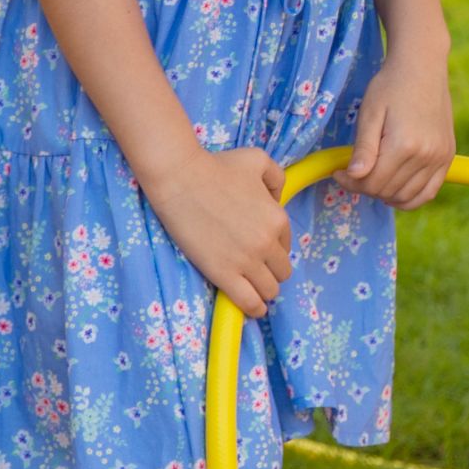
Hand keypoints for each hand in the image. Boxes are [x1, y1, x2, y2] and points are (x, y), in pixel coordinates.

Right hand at [147, 145, 290, 318]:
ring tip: (254, 287)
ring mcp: (247, 261)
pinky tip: (254, 308)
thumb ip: (276, 178)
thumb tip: (277, 199)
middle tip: (257, 268)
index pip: (286, 246)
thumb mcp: (258, 160)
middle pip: (282, 272)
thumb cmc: (217, 166)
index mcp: (278, 217)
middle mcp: (267, 242)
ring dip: (264, 290)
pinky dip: (255, 308)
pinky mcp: (224, 274)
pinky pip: (250, 303)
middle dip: (272, 271)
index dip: (275, 248)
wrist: (181, 179)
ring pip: (269, 290)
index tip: (261, 249)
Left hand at [348, 45, 454, 210]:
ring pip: (407, 197)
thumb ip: (363, 148)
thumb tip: (353, 177)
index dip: (350, 183)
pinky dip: (410, 198)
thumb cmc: (391, 85)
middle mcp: (426, 155)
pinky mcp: (447, 156)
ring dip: (385, 194)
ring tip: (373, 178)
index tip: (338, 172)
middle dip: (365, 187)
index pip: (372, 183)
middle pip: (387, 191)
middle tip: (354, 172)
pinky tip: (394, 189)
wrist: (422, 66)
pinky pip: (429, 192)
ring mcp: (440, 158)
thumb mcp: (370, 113)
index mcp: (404, 145)